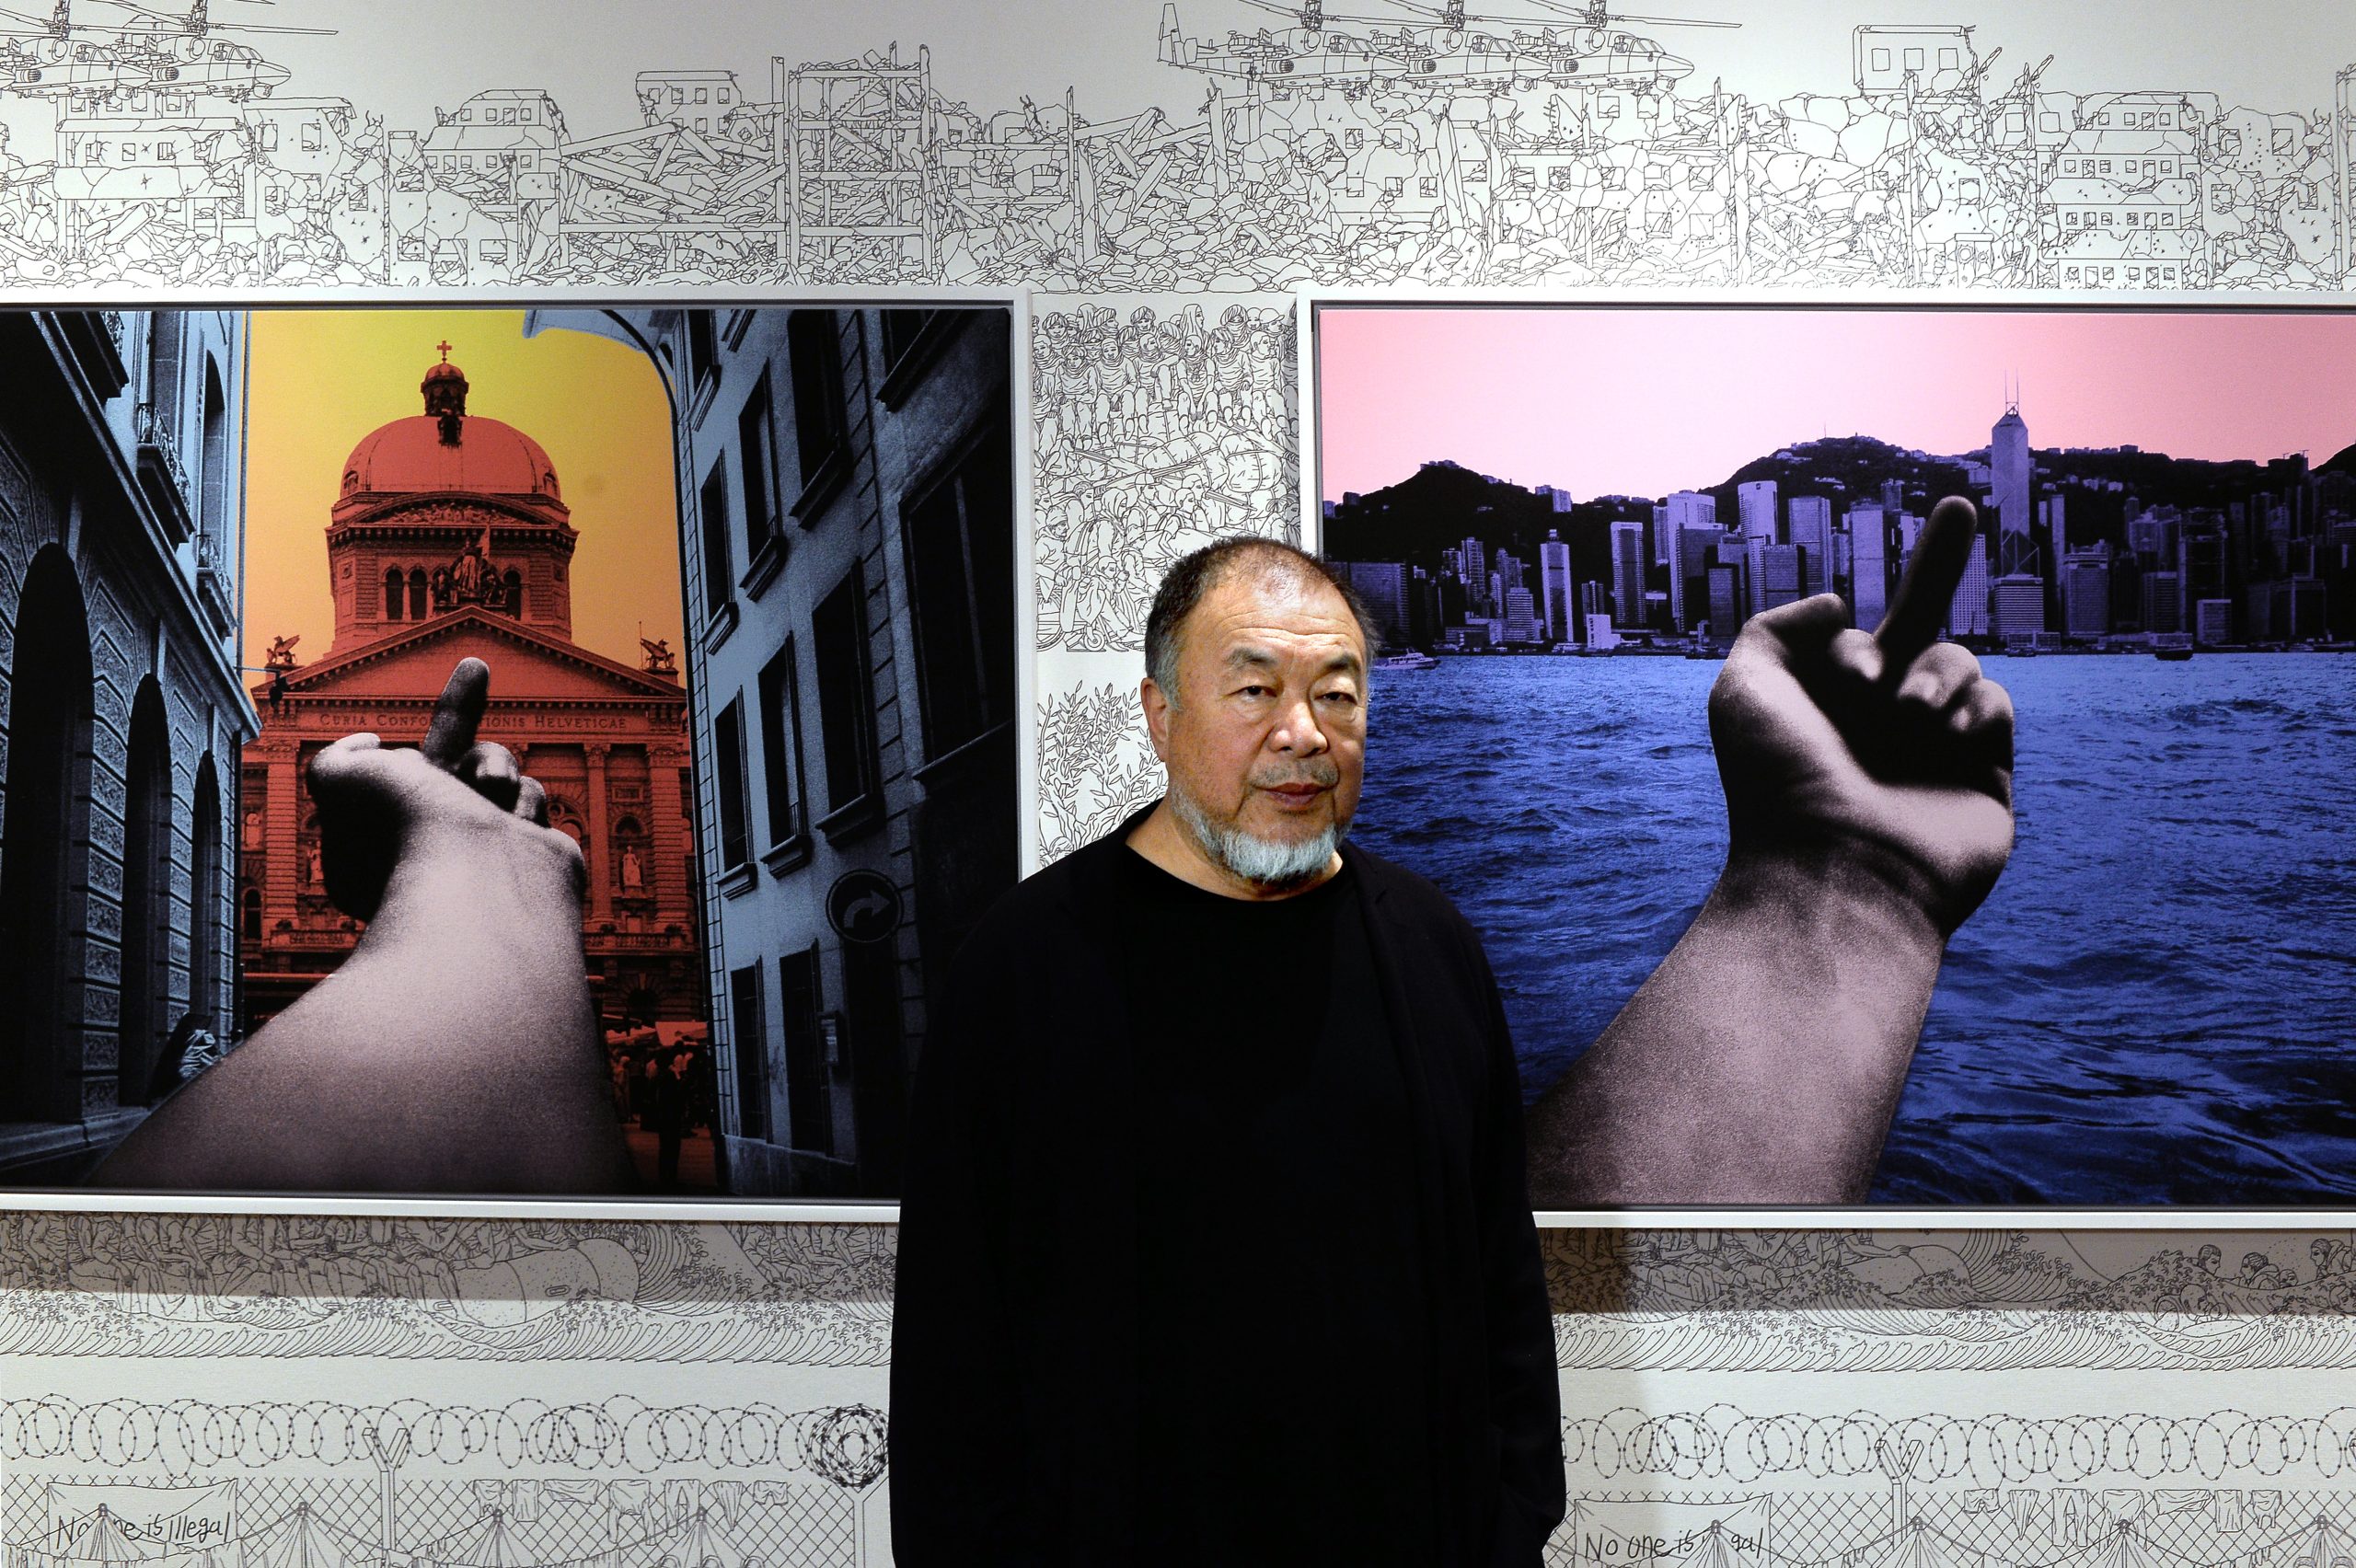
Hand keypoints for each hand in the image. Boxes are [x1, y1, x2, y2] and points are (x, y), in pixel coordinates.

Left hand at [310, 657, 581, 922]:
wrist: (481, 887)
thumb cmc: (409, 834)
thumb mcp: (340, 780)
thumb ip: (342, 755)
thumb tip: (374, 743)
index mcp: (383, 831)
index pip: (389, 769)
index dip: (380, 745)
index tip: (380, 732)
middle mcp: (432, 839)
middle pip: (450, 754)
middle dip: (463, 706)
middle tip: (475, 666)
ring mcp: (483, 846)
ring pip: (497, 771)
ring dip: (494, 765)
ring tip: (489, 789)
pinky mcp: (529, 851)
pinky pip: (531, 801)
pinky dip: (523, 804)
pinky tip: (512, 825)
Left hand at [1707, 497, 2014, 935]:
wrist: (1838, 869)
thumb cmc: (1780, 782)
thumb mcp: (1744, 690)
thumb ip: (1774, 629)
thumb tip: (1839, 605)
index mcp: (1825, 706)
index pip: (1852, 640)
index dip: (1844, 643)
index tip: (1842, 676)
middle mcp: (1882, 723)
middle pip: (1921, 622)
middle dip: (1940, 559)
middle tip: (1961, 505)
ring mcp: (1938, 747)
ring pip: (1957, 661)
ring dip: (1934, 674)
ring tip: (1909, 717)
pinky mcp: (1987, 775)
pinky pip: (1997, 704)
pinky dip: (1974, 707)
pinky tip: (1947, 736)